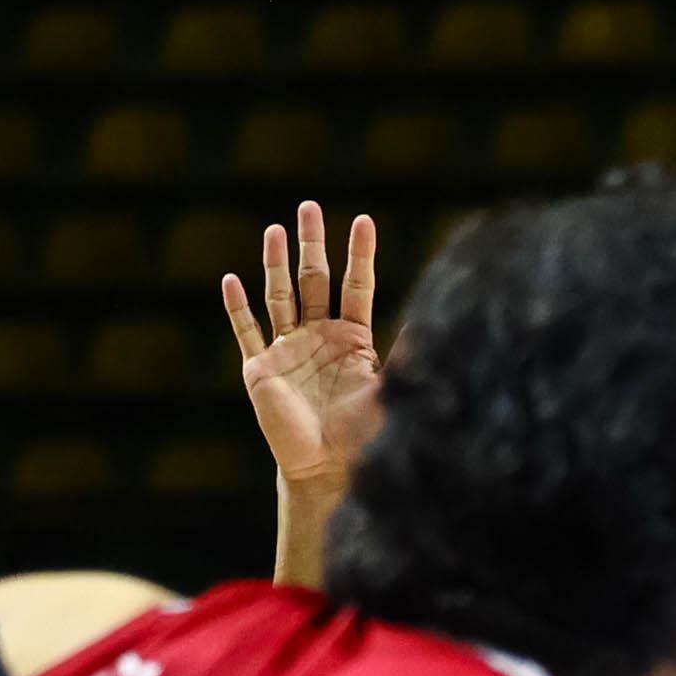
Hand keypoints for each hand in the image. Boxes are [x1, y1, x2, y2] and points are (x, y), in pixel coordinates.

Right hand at [222, 202, 382, 498]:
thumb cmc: (366, 434)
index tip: (364, 219)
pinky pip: (247, 333)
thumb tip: (444, 318)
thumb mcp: (393, 388)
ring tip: (276, 229)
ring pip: (280, 297)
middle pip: (314, 280)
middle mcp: (319, 337)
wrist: (331, 469)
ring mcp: (288, 350)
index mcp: (353, 338)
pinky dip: (237, 308)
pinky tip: (231, 280)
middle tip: (310, 206)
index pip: (357, 286)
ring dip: (276, 264)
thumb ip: (411, 354)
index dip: (359, 254)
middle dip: (312, 244)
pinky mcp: (261, 370)